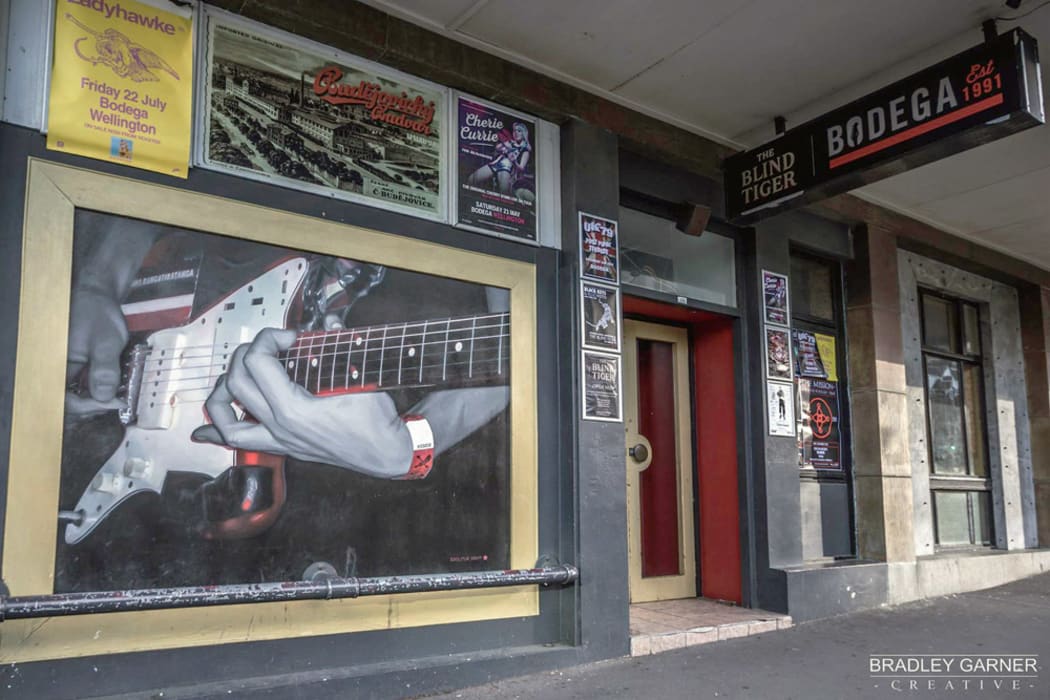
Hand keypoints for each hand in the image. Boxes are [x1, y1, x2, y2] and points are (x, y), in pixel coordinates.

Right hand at [65, 286, 128, 414]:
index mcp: (55, 365)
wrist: (97, 297)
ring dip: (95, 401)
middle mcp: (56, 370)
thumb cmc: (98, 315)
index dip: (87, 406)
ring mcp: (65, 370)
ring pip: (75, 396)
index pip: (63, 399)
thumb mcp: (106, 342)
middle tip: (118, 402)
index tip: (113, 403)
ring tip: (117, 398)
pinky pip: (81, 387)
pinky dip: (96, 392)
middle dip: (93, 406)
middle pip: (68, 402)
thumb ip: (104, 369)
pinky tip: (112, 391)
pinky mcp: (74, 368)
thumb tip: (104, 398)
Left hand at [191, 328, 412, 477]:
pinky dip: (218, 433)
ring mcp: (278, 440)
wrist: (386, 452)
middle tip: (270, 347)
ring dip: (221, 393)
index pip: (258, 362)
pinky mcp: (283, 446)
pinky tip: (204, 430)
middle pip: (237, 382)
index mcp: (294, 409)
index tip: (291, 336)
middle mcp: (279, 426)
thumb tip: (330, 323)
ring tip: (231, 377)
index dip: (271, 338)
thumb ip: (339, 346)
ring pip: (225, 420)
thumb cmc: (375, 420)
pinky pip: (240, 443)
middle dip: (247, 354)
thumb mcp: (359, 376)